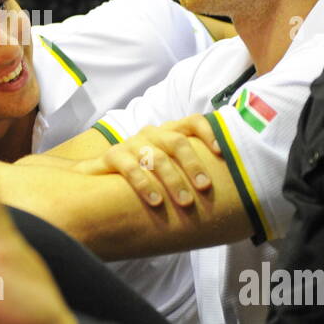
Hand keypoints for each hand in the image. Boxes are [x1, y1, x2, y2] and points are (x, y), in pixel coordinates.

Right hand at [74, 115, 217, 208]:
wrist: (99, 174)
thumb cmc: (144, 173)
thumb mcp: (167, 165)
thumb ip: (188, 167)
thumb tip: (224, 184)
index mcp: (168, 131)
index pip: (192, 121)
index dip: (208, 133)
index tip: (220, 153)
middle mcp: (152, 133)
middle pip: (177, 142)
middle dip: (193, 166)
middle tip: (205, 188)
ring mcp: (132, 142)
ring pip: (156, 157)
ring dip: (173, 180)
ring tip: (185, 202)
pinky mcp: (114, 155)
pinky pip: (131, 168)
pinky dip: (145, 185)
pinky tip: (156, 201)